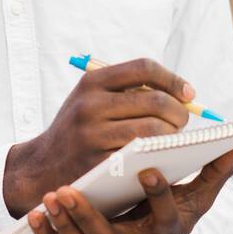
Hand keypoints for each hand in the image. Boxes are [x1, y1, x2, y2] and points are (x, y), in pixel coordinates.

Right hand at [3, 58, 193, 217]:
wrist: (43, 165)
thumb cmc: (80, 128)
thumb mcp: (92, 99)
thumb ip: (129, 91)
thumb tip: (183, 95)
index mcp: (92, 82)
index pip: (144, 68)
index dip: (173, 79)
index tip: (189, 94)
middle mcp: (90, 105)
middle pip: (154, 100)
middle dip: (179, 112)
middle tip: (184, 121)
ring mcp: (93, 135)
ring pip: (152, 129)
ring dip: (172, 135)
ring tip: (173, 139)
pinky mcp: (98, 163)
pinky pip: (141, 155)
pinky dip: (158, 154)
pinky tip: (160, 155)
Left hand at [26, 146, 232, 233]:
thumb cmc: (171, 219)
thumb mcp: (196, 201)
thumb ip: (213, 173)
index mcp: (163, 230)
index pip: (163, 215)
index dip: (158, 194)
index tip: (149, 169)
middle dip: (87, 217)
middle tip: (71, 190)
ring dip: (64, 224)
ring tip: (53, 196)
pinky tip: (36, 215)